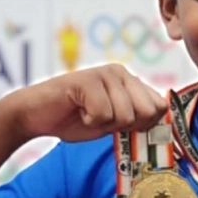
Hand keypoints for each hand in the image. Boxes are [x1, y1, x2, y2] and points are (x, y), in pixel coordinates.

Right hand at [0, 64, 167, 142]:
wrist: (35, 115)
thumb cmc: (74, 119)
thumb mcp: (113, 121)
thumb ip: (136, 119)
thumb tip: (162, 122)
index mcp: (130, 80)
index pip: (159, 106)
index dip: (143, 124)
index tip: (120, 125)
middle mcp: (121, 72)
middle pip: (147, 112)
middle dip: (125, 125)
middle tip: (102, 118)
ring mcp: (105, 74)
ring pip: (126, 115)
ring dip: (104, 123)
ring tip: (86, 112)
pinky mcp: (88, 80)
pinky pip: (103, 114)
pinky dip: (89, 121)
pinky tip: (77, 110)